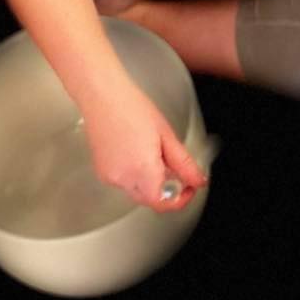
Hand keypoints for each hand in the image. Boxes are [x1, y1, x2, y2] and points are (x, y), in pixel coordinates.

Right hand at [79, 77, 208, 212]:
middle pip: (150, 200)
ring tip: (154, 153)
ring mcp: (109, 176)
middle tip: (177, 171)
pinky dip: (135, 175)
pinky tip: (137, 152)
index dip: (180, 200)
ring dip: (150, 182)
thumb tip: (198, 181)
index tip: (189, 188)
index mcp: (142, 169)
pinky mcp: (101, 171)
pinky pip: (124, 182)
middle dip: (166, 190)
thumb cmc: (131, 107)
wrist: (103, 96)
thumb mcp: (166, 135)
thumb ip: (184, 164)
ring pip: (137, 192)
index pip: (162, 203)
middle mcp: (123, 178)